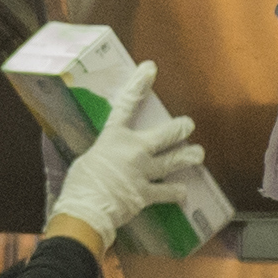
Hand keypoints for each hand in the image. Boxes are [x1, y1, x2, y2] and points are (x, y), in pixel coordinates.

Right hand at [44, 69, 208, 254]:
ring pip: (173, 161)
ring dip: (188, 157)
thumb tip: (109, 159)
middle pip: (165, 134)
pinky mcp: (147, 193)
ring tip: (198, 154)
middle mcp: (134, 150)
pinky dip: (176, 192)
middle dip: (180, 129)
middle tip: (188, 125)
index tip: (150, 68)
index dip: (139, 84)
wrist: (86, 209)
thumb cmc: (79, 184)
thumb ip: (105, 154)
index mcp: (114, 137)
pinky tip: (183, 192)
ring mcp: (143, 171)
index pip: (127, 103)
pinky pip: (167, 192)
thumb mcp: (89, 159)